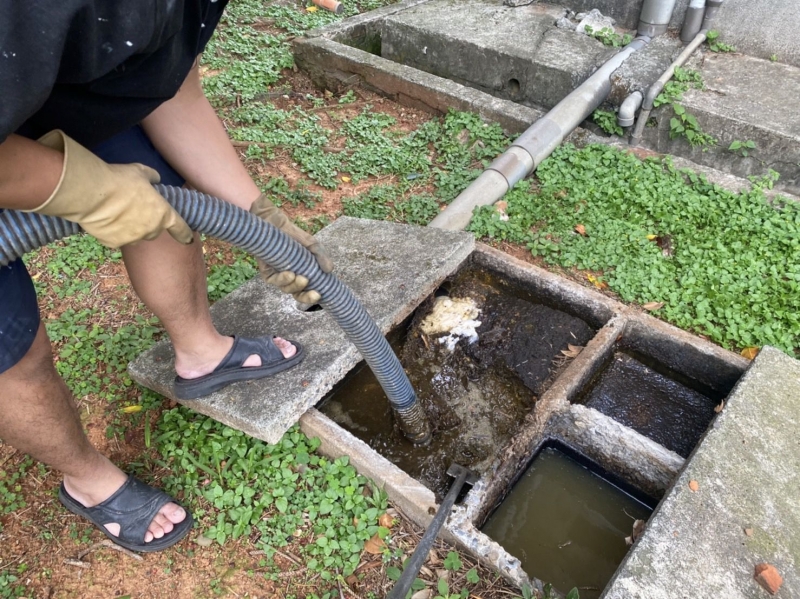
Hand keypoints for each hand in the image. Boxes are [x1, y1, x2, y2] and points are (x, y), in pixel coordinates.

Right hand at [27, 130, 191, 247]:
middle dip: (148, 223)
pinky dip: (112, 232)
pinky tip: (104, 220)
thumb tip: (155, 179)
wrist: (92, 193)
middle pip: (154, 231)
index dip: (184, 233)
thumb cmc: (120, 180)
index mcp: (163, 214)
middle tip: (135, 210)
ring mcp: (132, 239)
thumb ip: (152, 178)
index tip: (188, 239)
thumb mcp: (141, 172)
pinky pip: (116, 239)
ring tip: (117, 214)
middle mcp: (151, 230)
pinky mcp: (114, 243)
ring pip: (135, 237)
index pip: (180, 228)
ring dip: (131, 229)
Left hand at [249, 193, 332, 303]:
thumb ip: (321, 256)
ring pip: (287, 289)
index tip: (320, 295)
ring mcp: (278, 276)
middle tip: (315, 294)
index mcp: (303, 275)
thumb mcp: (312, 245)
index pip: (308, 291)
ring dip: (295, 286)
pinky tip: (289, 274)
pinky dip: (283, 279)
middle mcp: (290, 279)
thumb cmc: (294, 236)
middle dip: (306, 297)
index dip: (312, 296)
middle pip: (297, 295)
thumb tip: (330, 270)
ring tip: (302, 278)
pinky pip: (274, 281)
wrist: (275, 224)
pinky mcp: (267, 272)